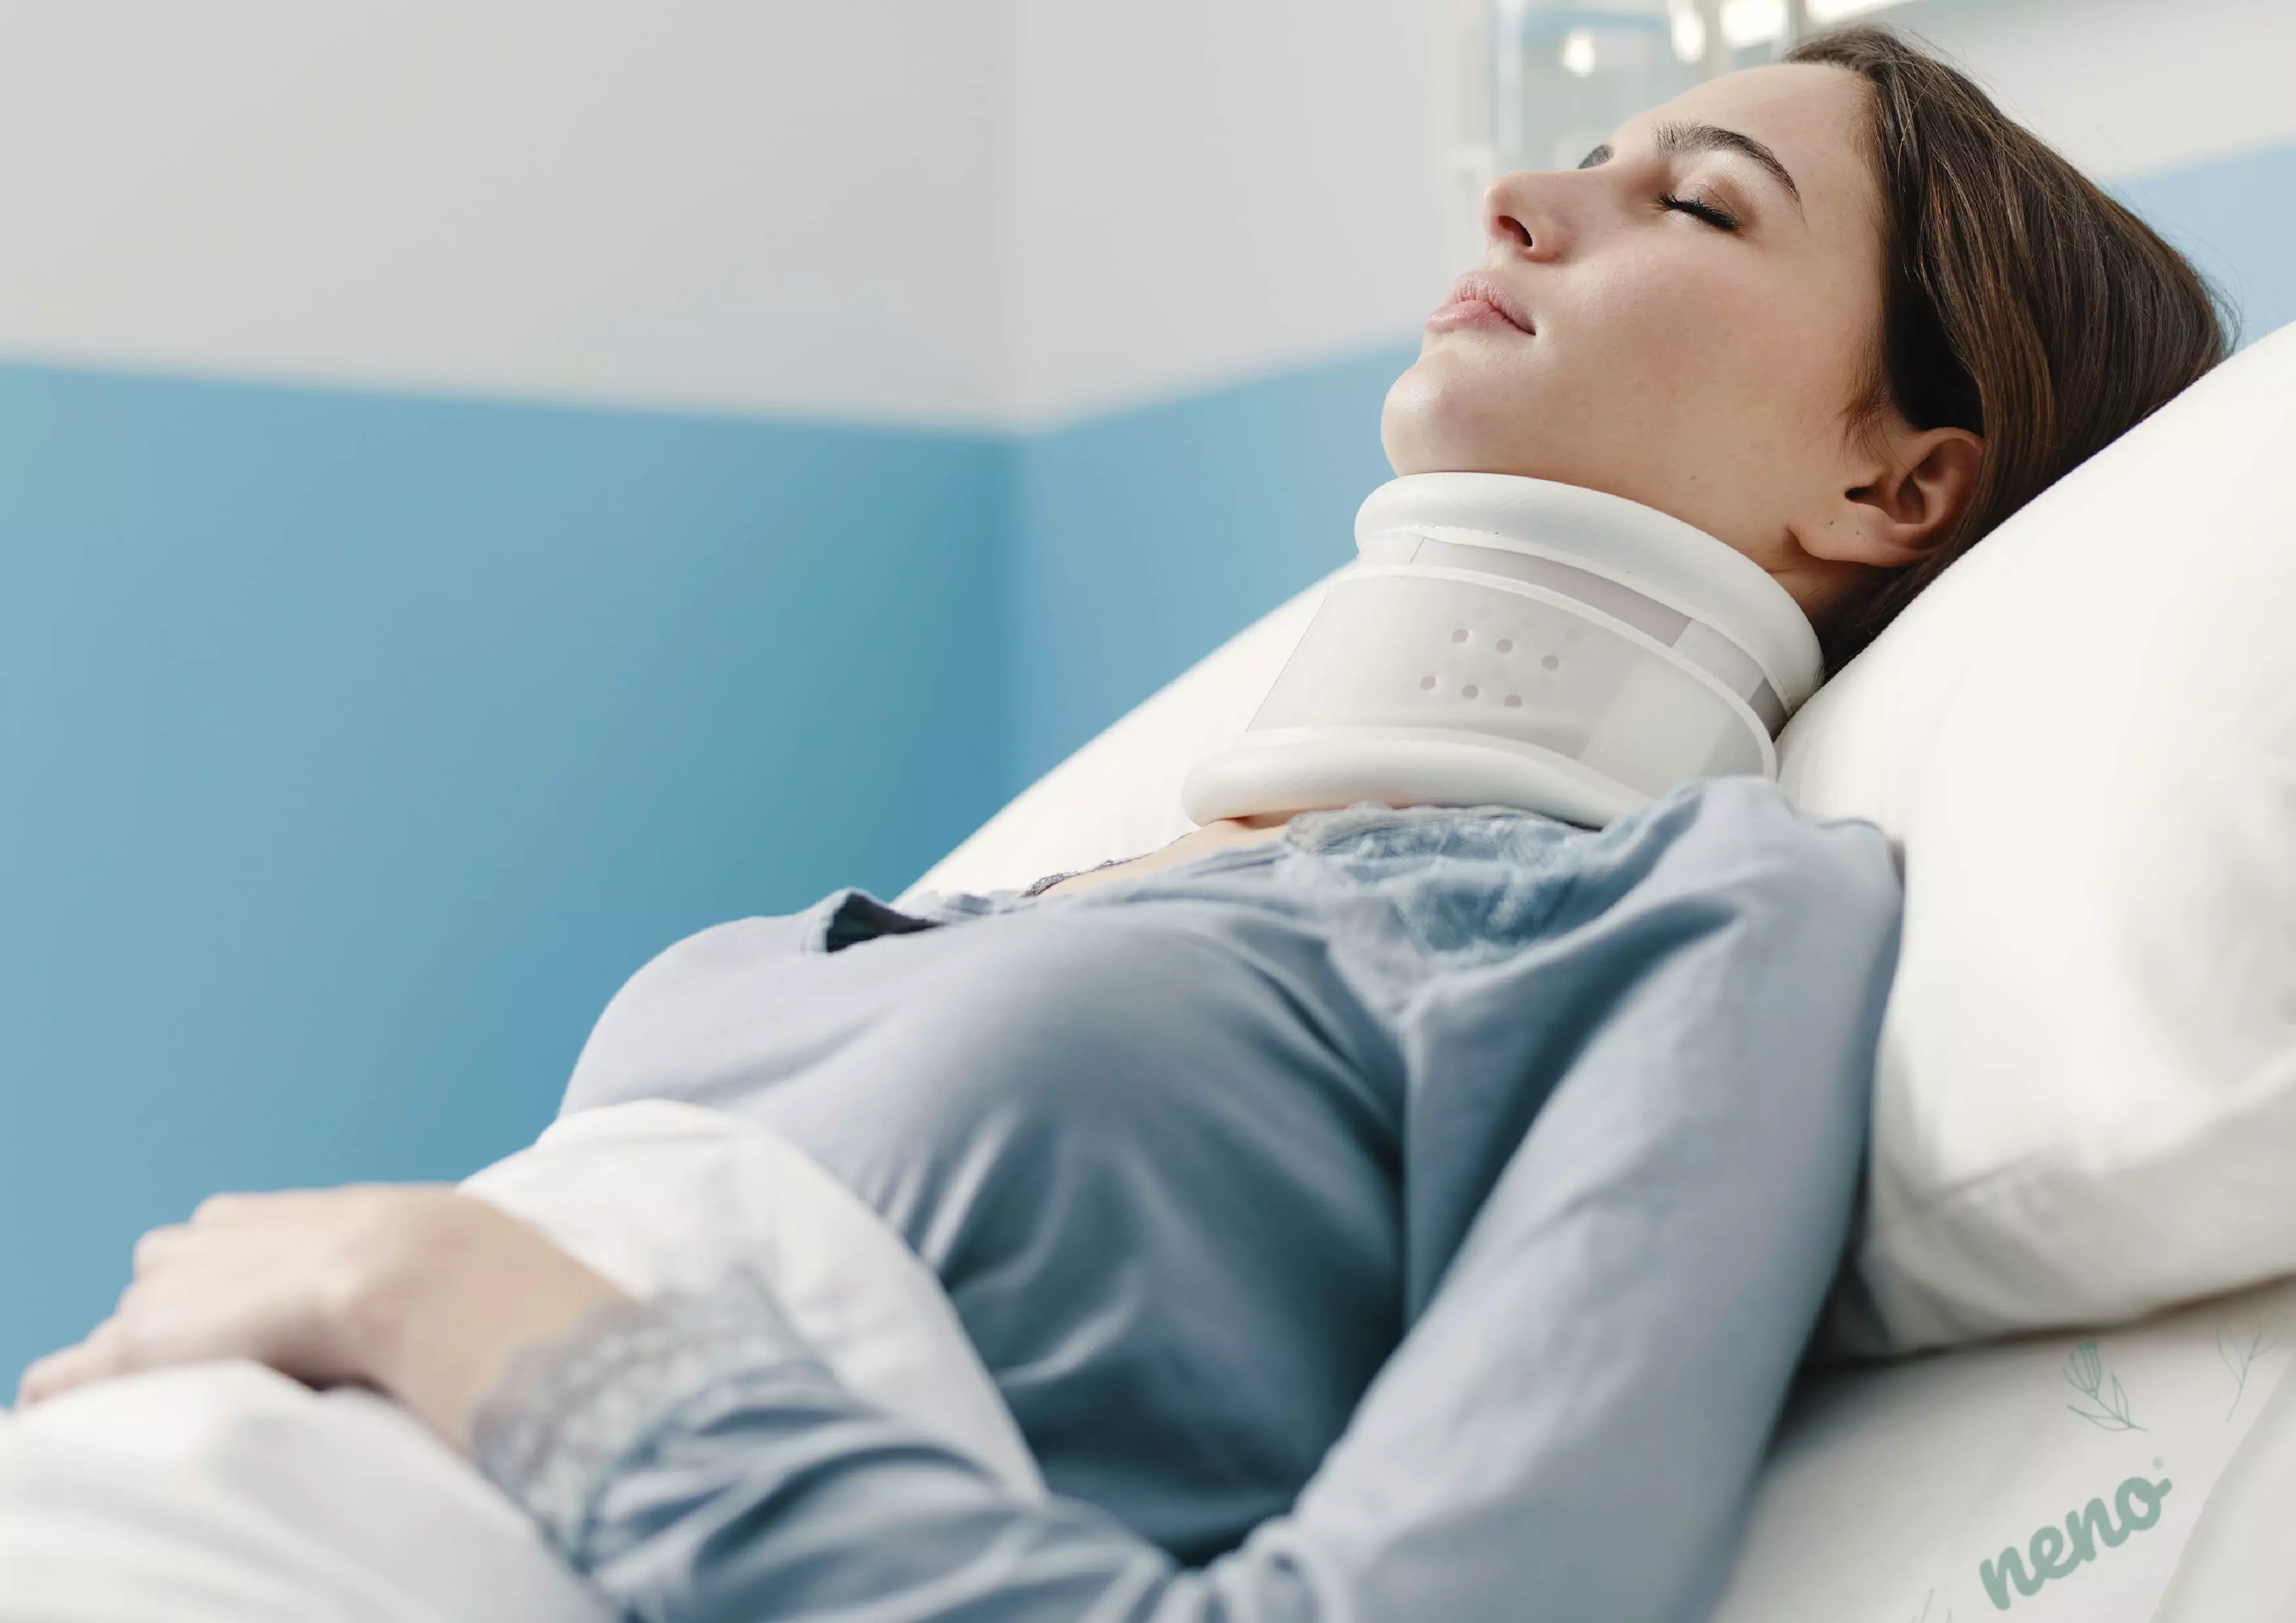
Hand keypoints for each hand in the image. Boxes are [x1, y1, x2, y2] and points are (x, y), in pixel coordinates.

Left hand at [17, 1186, 627, 1449]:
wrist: (429, 1272)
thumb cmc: (466, 1270)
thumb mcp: (455, 1242)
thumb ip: (442, 1260)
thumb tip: (520, 1293)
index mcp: (287, 1215)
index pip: (225, 1233)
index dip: (234, 1274)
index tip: (259, 1312)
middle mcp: (219, 1236)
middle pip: (170, 1268)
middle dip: (185, 1307)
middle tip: (234, 1357)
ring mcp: (180, 1287)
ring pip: (132, 1321)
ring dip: (147, 1351)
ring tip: (178, 1392)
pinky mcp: (151, 1338)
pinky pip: (79, 1371)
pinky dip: (73, 1390)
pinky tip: (68, 1410)